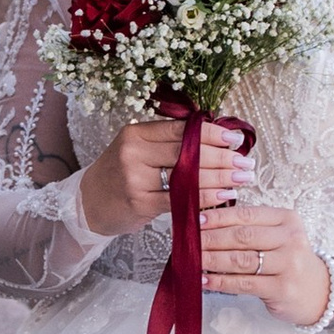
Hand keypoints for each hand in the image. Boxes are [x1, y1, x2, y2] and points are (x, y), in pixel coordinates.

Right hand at [76, 116, 251, 237]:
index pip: (181, 129)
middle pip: (187, 152)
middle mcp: (133, 151)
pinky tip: (223, 197)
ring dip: (219, 178)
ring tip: (242, 179)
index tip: (235, 138)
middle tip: (246, 162)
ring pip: (186, 176)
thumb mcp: (137, 149)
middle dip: (222, 157)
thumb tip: (214, 137)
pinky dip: (204, 198)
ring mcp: (135, 177)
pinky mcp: (139, 202)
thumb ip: (168, 142)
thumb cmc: (119, 175)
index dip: (212, 133)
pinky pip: (179, 199)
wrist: (87, 204)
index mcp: (136, 132)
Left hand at [198, 190, 330, 327]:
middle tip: (188, 241)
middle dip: (211, 238)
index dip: (219, 217)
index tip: (196, 220)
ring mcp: (288, 265)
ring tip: (192, 260)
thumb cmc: (289, 261)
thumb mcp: (279, 237)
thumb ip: (251, 228)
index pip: (247, 215)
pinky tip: (206, 280)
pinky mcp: (282, 288)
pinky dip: (221, 281)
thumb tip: (208, 225)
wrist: (319, 291)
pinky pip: (244, 283)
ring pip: (241, 260)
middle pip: (242, 237)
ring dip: (212, 260)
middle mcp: (291, 239)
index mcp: (287, 220)